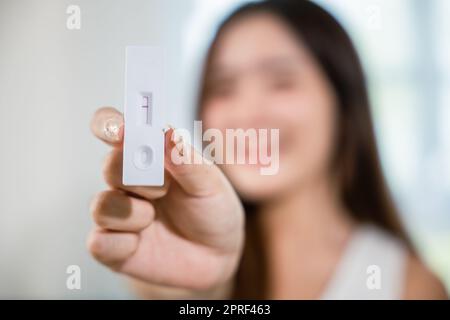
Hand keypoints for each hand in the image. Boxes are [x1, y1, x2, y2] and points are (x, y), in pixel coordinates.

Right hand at [88, 107, 243, 293]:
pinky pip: (100, 242)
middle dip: (136, 177)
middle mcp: (129, 182)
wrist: (218, 256)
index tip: (119, 130)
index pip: (116, 131)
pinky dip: (123, 244)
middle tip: (163, 189)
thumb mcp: (210, 185)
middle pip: (109, 166)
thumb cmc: (212, 211)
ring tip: (154, 219)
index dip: (109, 125)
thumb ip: (187, 160)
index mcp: (149, 157)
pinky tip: (141, 244)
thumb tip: (167, 132)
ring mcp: (119, 214)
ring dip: (132, 213)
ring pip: (101, 206)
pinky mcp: (113, 247)